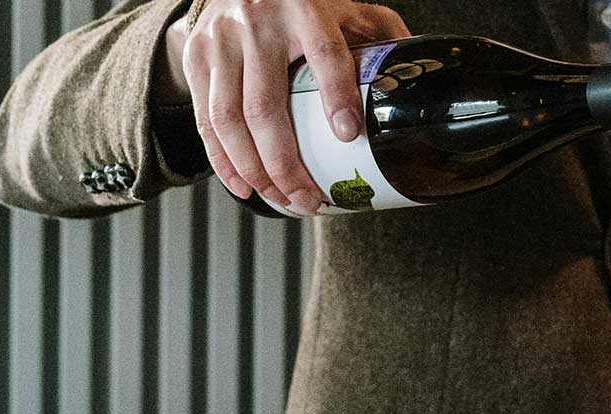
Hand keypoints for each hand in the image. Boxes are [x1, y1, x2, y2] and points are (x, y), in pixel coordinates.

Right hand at [164, 0, 409, 213]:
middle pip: (265, 106)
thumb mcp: (347, 7)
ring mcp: (221, 42)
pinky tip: (243, 184)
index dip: (336, 95)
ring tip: (280, 198)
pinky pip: (205, 119)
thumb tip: (413, 79)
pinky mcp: (197, 58)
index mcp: (304, 8)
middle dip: (285, 165)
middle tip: (307, 198)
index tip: (348, 135)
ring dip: (253, 170)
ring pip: (228, 119)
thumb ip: (381, 35)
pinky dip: (222, 159)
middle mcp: (258, 24)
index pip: (324, 54)